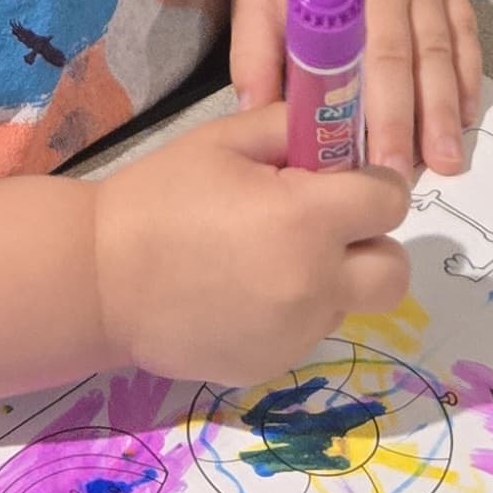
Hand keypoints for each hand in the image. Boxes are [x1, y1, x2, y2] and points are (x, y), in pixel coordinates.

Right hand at [89, 104, 409, 387]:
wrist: (98, 279)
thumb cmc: (159, 198)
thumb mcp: (226, 141)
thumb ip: (294, 128)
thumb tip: (343, 131)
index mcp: (308, 219)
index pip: (391, 200)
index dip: (371, 185)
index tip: (340, 180)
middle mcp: (316, 283)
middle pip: (393, 271)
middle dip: (371, 244)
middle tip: (323, 228)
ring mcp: (297, 333)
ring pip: (351, 303)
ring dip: (331, 279)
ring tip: (268, 259)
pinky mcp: (273, 365)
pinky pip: (308, 332)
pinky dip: (292, 312)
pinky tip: (241, 292)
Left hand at [231, 0, 484, 181]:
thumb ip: (255, 55)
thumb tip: (259, 121)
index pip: (380, 56)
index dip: (384, 114)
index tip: (379, 167)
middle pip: (420, 60)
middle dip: (421, 124)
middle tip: (413, 178)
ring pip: (449, 54)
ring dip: (448, 111)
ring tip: (447, 163)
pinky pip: (466, 40)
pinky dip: (467, 82)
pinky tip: (463, 121)